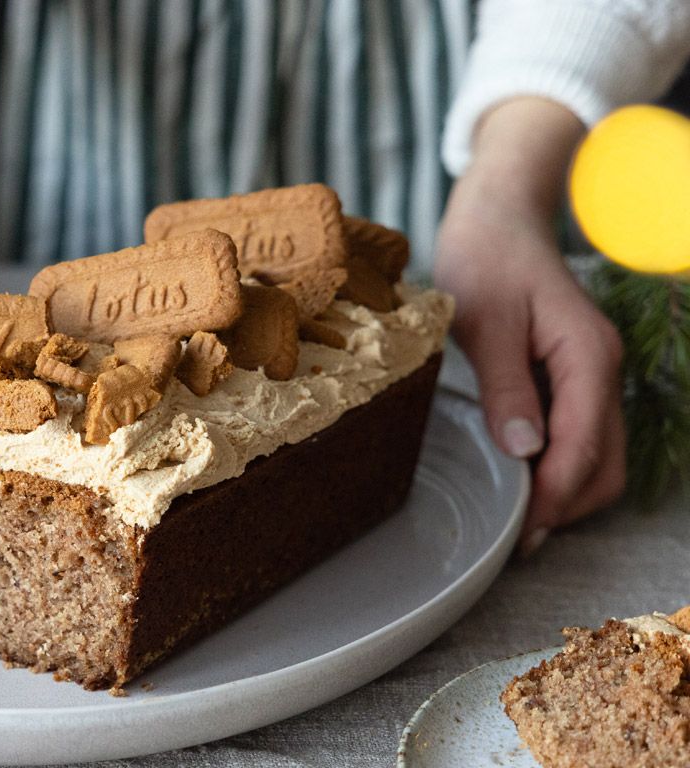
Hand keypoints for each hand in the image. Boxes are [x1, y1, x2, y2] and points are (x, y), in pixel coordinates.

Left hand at [435, 98, 625, 553]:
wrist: (496, 217)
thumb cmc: (487, 257)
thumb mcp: (487, 320)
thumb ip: (508, 384)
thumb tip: (525, 450)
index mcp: (587, 355)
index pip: (585, 444)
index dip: (557, 495)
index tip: (523, 532)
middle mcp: (599, 368)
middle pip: (605, 460)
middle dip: (569, 504)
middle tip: (517, 539)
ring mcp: (588, 373)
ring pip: (599, 452)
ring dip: (568, 491)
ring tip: (519, 521)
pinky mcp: (570, 374)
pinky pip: (580, 434)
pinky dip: (561, 466)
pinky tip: (523, 480)